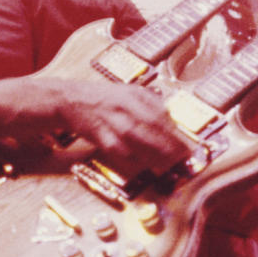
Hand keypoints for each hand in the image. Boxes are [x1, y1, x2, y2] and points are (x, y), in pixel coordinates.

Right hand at [54, 80, 192, 174]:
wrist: (70, 99)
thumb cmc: (103, 98)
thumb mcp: (130, 92)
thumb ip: (151, 104)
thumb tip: (173, 120)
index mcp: (135, 94)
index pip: (161, 113)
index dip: (175, 131)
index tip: (187, 144)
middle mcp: (124, 105)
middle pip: (153, 125)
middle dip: (170, 143)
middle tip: (183, 157)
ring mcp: (112, 120)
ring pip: (138, 139)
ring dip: (155, 153)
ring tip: (169, 164)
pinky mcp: (100, 135)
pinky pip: (120, 150)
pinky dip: (133, 158)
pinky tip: (145, 164)